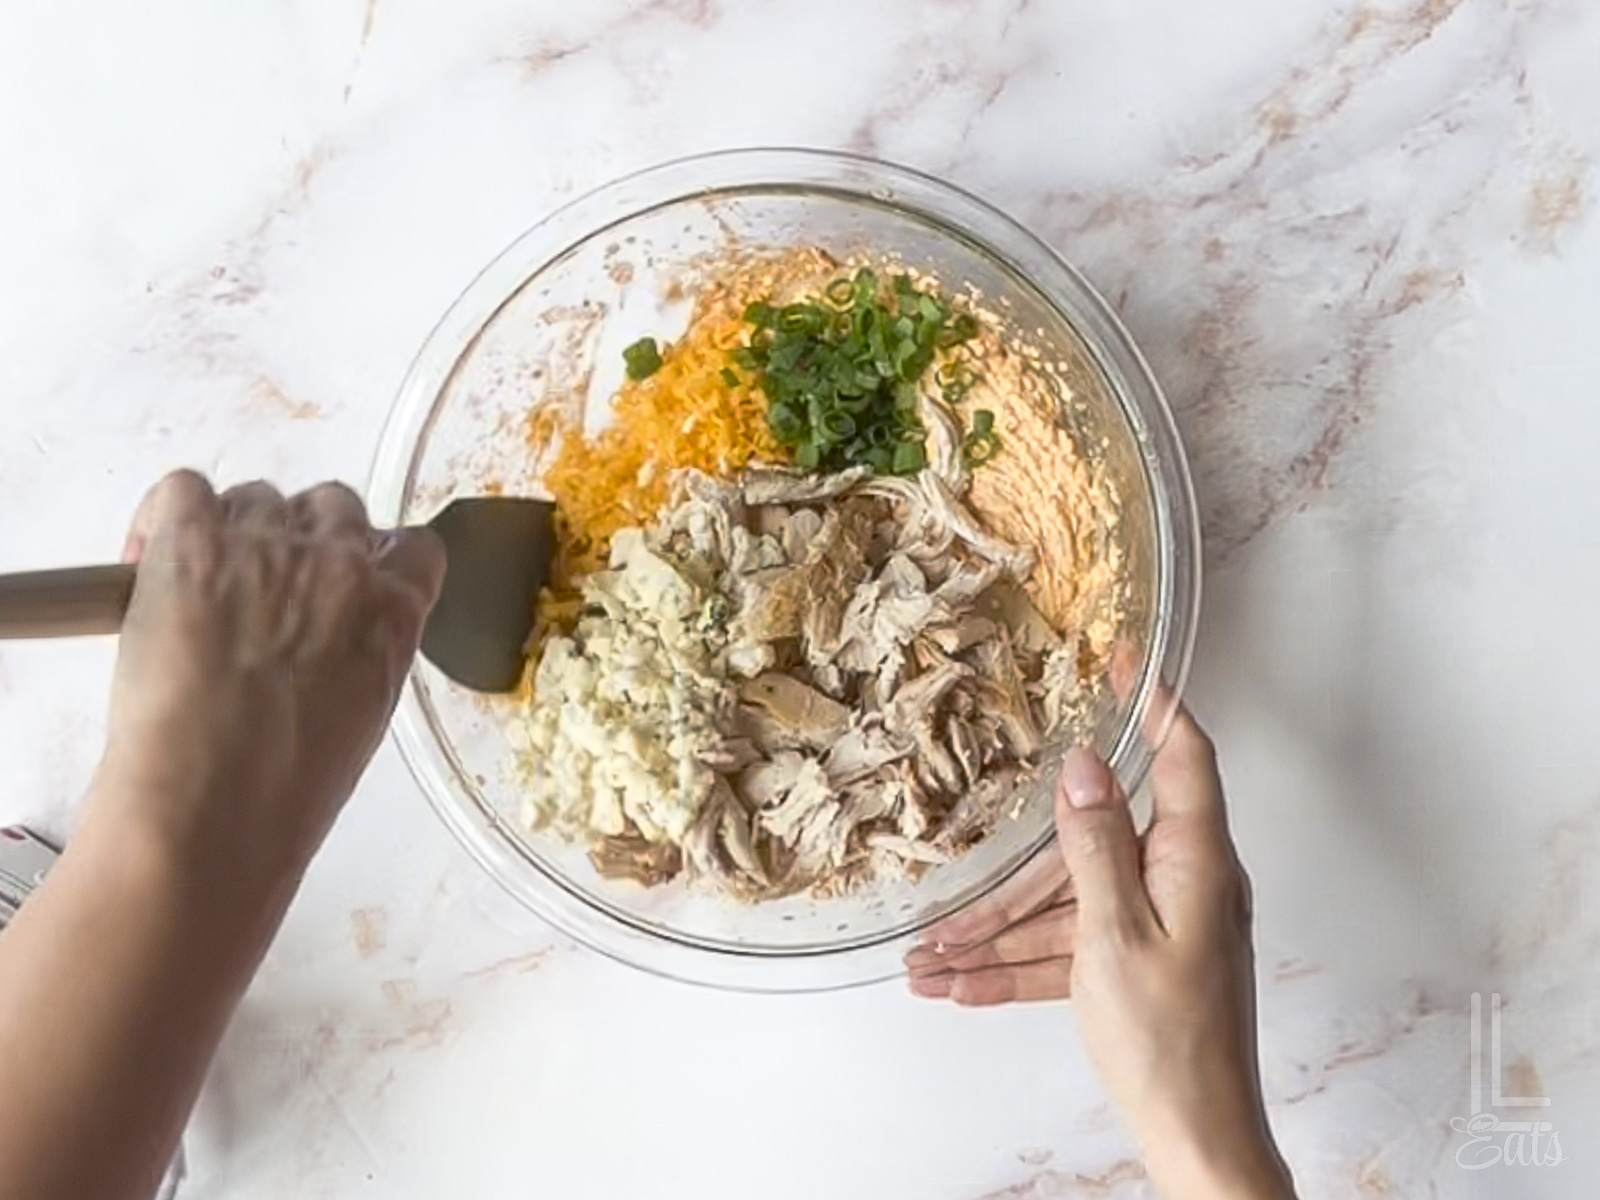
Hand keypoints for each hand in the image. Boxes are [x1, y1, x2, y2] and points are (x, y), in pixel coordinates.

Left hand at [89, 471, 444, 898]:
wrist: (210, 806)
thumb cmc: (289, 788)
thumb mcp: (365, 716)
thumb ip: (367, 650)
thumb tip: (328, 635)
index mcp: (395, 612)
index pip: (412, 547)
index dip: (373, 559)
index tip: (342, 583)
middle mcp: (342, 562)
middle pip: (333, 506)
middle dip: (300, 539)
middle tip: (261, 592)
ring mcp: (267, 545)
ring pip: (257, 498)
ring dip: (233, 532)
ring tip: (199, 593)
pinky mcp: (192, 540)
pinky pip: (183, 490)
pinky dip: (166, 520)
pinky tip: (151, 567)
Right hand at [906, 704, 1294, 1199]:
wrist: (1197, 1136)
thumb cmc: (1170, 1040)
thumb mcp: (1115, 932)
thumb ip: (1096, 845)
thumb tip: (1084, 767)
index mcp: (1194, 861)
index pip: (1182, 756)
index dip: (1153, 703)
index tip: (1124, 659)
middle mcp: (1180, 884)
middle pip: (1090, 848)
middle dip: (1013, 877)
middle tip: (955, 880)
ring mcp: (1156, 927)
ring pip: (1064, 908)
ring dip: (998, 935)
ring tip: (929, 959)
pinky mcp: (1135, 965)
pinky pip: (1067, 950)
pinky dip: (1017, 967)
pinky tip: (959, 985)